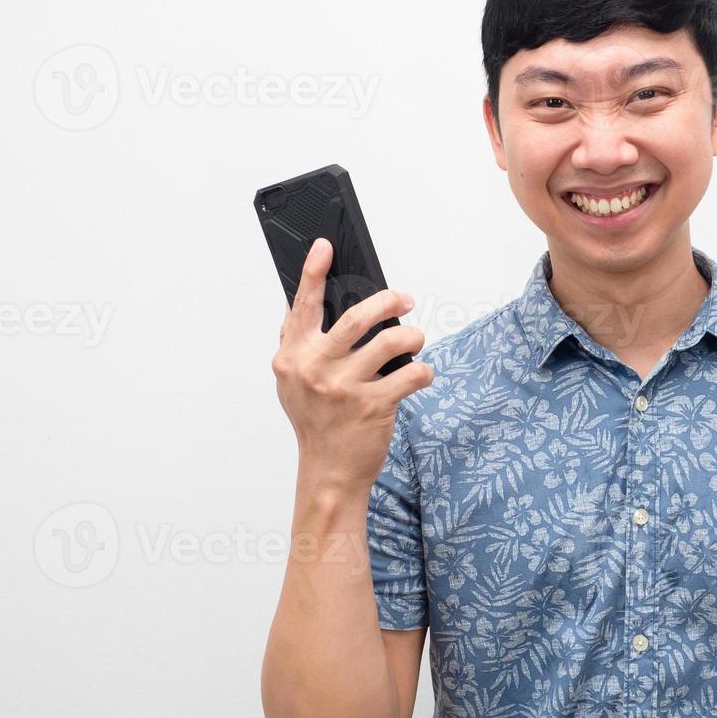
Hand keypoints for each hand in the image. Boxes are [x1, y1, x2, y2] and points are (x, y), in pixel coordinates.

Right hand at [271, 238, 434, 496]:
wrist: (329, 471)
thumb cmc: (316, 421)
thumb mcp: (294, 381)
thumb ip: (302, 345)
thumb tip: (314, 301)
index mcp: (293, 357)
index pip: (303, 305)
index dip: (313, 271)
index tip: (325, 246)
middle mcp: (315, 369)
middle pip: (357, 317)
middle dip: (389, 300)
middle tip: (405, 299)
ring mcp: (345, 388)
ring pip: (392, 341)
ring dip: (412, 337)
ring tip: (415, 340)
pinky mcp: (375, 406)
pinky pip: (412, 374)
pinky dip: (423, 370)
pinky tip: (420, 373)